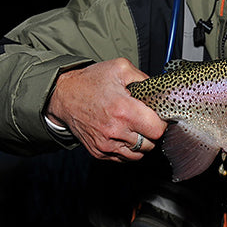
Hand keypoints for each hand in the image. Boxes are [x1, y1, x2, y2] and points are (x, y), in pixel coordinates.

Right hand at [46, 58, 166, 161]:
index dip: (162, 122)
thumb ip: (145, 79)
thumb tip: (161, 91)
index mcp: (123, 110)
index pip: (158, 129)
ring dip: (142, 142)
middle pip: (151, 144)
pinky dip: (129, 149)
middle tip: (147, 120)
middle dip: (153, 132)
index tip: (158, 115)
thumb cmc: (92, 81)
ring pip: (139, 154)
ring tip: (136, 127)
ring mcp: (106, 145)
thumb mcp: (121, 68)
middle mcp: (115, 131)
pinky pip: (124, 158)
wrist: (63, 96)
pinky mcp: (99, 152)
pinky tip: (126, 134)